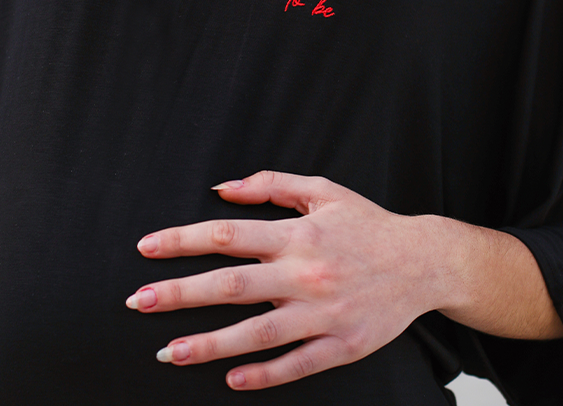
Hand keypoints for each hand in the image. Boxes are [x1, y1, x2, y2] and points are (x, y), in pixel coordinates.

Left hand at [126, 171, 449, 389]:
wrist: (424, 261)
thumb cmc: (367, 224)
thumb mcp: (322, 190)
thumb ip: (270, 185)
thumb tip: (222, 187)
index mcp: (298, 233)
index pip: (227, 235)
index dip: (183, 240)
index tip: (147, 248)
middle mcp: (305, 273)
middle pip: (231, 285)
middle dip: (181, 294)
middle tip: (138, 302)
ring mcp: (323, 312)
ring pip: (257, 333)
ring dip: (209, 344)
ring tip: (169, 352)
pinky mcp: (342, 345)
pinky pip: (296, 364)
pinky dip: (263, 374)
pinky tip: (231, 378)